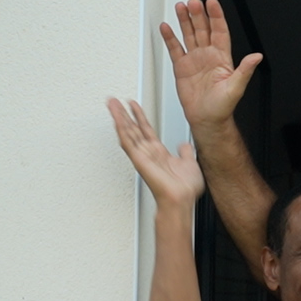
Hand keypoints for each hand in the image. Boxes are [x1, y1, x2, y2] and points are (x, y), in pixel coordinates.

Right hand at [107, 98, 203, 212]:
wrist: (182, 199)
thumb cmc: (185, 188)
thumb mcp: (189, 163)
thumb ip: (185, 152)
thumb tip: (184, 145)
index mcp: (159, 152)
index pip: (146, 129)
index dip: (139, 116)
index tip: (133, 105)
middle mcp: (148, 153)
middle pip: (132, 128)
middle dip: (123, 113)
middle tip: (114, 100)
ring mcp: (142, 156)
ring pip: (127, 132)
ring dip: (119, 117)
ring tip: (111, 103)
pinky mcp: (139, 160)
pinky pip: (128, 142)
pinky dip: (121, 130)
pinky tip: (116, 119)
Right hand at [161, 0, 262, 131]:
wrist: (207, 119)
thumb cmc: (222, 107)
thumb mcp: (236, 88)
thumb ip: (245, 70)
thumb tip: (256, 57)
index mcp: (222, 58)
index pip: (220, 31)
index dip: (216, 16)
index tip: (212, 3)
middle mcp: (209, 56)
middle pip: (203, 29)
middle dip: (198, 15)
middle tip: (193, 2)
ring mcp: (195, 60)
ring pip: (189, 34)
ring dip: (185, 21)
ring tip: (180, 7)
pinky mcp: (182, 67)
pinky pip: (175, 49)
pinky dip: (170, 38)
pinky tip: (166, 27)